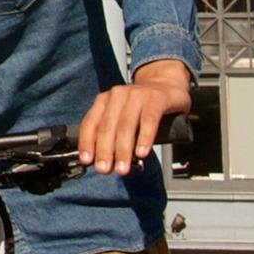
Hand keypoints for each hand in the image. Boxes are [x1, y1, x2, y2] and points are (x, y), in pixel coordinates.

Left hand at [75, 64, 191, 176]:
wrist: (167, 84)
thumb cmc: (142, 106)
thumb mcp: (121, 115)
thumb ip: (112, 134)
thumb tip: (104, 161)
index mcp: (104, 100)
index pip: (90, 123)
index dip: (87, 143)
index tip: (87, 160)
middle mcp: (118, 96)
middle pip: (107, 127)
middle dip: (104, 151)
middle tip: (104, 169)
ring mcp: (137, 95)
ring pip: (126, 126)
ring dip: (123, 150)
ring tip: (122, 167)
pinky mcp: (156, 99)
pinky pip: (148, 121)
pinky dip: (144, 138)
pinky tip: (142, 153)